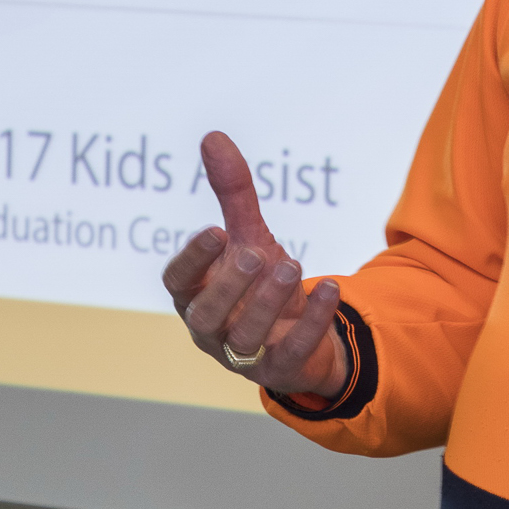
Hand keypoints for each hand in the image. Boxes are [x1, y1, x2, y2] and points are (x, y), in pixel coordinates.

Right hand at [162, 132, 351, 398]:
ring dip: (268, 302)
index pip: (177, 283)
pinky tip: (330, 288)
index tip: (216, 230)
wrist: (302, 335)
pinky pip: (292, 353)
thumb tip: (214, 137)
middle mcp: (211, 330)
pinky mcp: (279, 371)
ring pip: (245, 338)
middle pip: (206, 315)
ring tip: (291, 266)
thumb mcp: (249, 234)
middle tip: (256, 253)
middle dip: (230, 285)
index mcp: (195, 296)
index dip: (192, 259)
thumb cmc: (260, 282)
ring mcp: (243, 356)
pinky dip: (312, 321)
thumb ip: (232, 192)